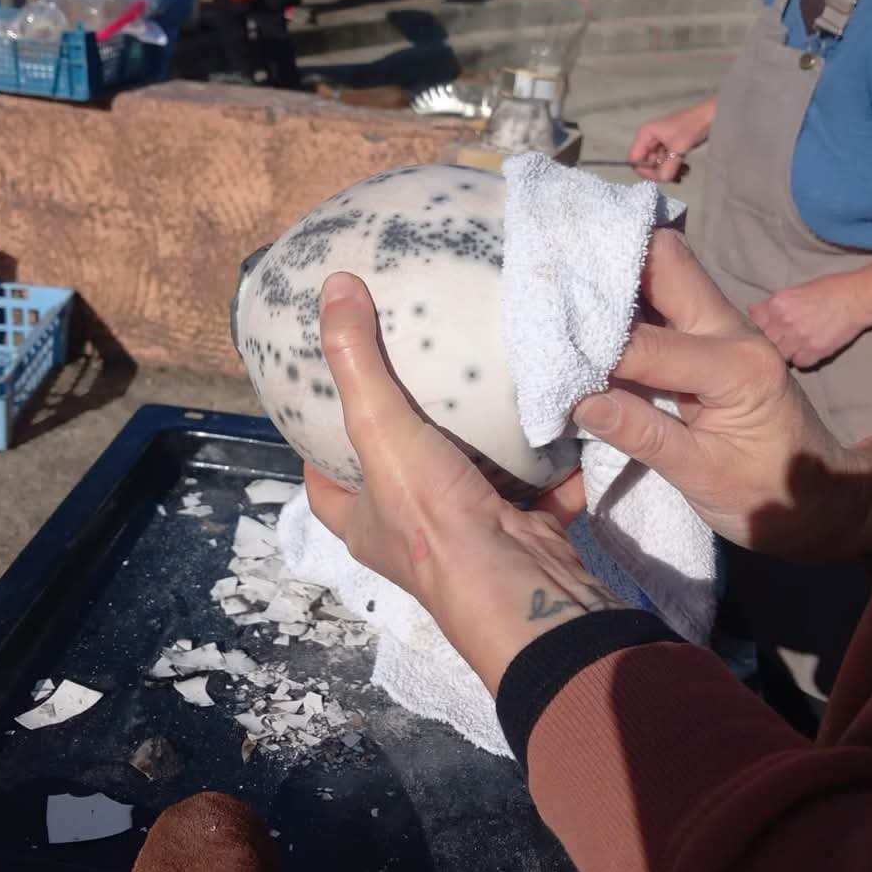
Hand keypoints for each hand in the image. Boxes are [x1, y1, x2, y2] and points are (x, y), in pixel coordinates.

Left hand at [304, 273, 625, 694]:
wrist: (522, 586)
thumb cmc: (433, 516)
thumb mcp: (381, 429)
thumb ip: (359, 361)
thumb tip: (333, 285)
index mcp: (365, 523)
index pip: (324, 482)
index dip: (318, 446)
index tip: (328, 402)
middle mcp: (412, 536)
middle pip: (400, 479)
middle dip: (408, 438)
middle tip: (419, 382)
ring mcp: (473, 537)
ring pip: (471, 482)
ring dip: (481, 445)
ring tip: (483, 388)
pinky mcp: (525, 534)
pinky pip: (536, 488)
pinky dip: (547, 461)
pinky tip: (552, 416)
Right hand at [571, 230, 871, 559]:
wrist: (822, 500)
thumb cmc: (771, 496)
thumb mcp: (705, 477)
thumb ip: (643, 435)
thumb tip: (579, 402)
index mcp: (738, 366)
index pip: (647, 345)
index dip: (594, 346)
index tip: (546, 347)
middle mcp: (731, 330)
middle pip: (667, 263)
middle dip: (609, 262)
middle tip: (552, 276)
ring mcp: (720, 328)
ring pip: (663, 272)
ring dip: (614, 274)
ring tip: (558, 285)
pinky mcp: (707, 339)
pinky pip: (661, 301)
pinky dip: (622, 300)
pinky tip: (584, 309)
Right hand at [627, 98, 714, 181]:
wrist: (714, 114)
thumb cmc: (694, 126)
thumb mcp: (679, 148)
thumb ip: (668, 166)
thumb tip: (662, 180)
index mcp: (646, 134)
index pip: (635, 159)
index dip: (645, 171)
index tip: (661, 177)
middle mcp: (650, 138)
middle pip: (647, 164)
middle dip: (661, 172)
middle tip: (675, 176)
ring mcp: (660, 143)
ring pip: (658, 166)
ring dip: (670, 172)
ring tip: (684, 172)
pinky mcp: (671, 147)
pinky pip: (667, 163)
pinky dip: (675, 168)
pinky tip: (686, 169)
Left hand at [749, 273, 867, 368]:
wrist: (859, 298)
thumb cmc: (830, 290)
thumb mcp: (797, 290)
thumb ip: (775, 305)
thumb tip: (755, 312)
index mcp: (778, 303)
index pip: (754, 321)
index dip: (759, 325)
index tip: (765, 327)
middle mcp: (785, 321)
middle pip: (765, 340)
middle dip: (770, 340)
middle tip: (781, 338)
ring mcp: (799, 338)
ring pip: (780, 355)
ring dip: (785, 351)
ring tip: (795, 344)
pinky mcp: (815, 351)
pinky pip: (799, 363)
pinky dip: (801, 359)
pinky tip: (808, 349)